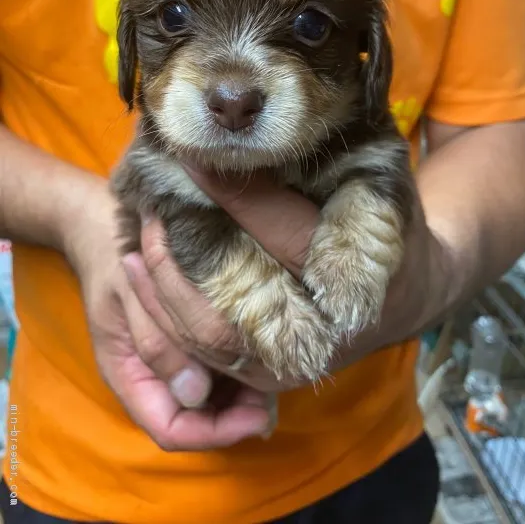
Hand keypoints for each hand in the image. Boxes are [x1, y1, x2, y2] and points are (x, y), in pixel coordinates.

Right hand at [61, 176, 270, 449]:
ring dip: (242, 391)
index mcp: (129, 378)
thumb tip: (194, 392)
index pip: (172, 429)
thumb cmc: (117, 260)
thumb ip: (155, 341)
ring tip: (274, 366)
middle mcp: (151, 380)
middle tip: (277, 388)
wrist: (106, 233)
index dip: (215, 432)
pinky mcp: (186, 345)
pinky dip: (238, 366)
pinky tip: (261, 345)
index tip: (259, 414)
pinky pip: (215, 370)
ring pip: (210, 400)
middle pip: (197, 420)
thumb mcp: (130, 295)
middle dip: (236, 413)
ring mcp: (171, 363)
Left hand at [129, 167, 447, 394]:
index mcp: (355, 281)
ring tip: (136, 244)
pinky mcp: (266, 374)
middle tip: (149, 215)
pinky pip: (203, 355)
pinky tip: (144, 275)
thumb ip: (337, 165)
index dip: (234, 194)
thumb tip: (259, 135)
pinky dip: (166, 318)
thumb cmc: (395, 228)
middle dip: (176, 263)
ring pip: (205, 342)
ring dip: (159, 294)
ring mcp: (289, 366)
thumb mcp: (377, 186)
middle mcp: (318, 338)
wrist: (408, 293)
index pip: (283, 235)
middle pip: (228, 311)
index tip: (191, 156)